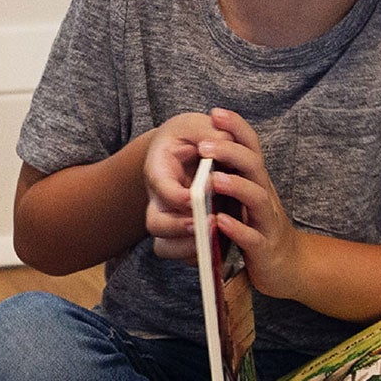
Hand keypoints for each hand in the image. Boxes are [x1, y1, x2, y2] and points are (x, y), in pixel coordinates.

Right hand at [141, 112, 236, 262]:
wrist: (185, 148)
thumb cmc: (188, 135)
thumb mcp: (194, 124)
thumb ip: (210, 130)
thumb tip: (224, 144)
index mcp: (158, 170)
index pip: (161, 187)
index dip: (177, 196)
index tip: (196, 198)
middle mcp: (160, 199)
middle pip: (156, 224)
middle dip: (179, 228)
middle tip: (206, 222)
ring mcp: (171, 219)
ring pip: (167, 246)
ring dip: (190, 247)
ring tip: (215, 237)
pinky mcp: (186, 233)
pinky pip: (186, 256)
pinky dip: (201, 256)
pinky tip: (221, 245)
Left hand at [196, 107, 305, 298]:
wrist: (289, 266)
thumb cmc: (259, 227)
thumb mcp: (246, 196)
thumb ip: (232, 174)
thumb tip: (209, 142)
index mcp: (257, 182)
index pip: (250, 148)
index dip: (237, 129)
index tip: (216, 112)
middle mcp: (265, 196)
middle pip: (254, 167)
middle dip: (230, 153)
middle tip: (204, 144)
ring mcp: (266, 222)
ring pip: (256, 199)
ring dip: (235, 187)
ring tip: (213, 179)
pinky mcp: (264, 248)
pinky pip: (252, 237)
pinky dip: (237, 229)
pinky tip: (220, 221)